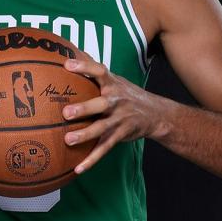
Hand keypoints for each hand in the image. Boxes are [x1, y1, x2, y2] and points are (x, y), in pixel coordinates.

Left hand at [61, 49, 166, 174]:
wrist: (156, 114)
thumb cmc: (127, 94)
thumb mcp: (116, 79)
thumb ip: (94, 70)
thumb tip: (71, 52)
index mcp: (113, 84)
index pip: (99, 71)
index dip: (84, 67)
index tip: (67, 64)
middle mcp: (116, 101)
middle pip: (100, 104)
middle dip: (84, 108)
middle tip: (65, 112)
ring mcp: (120, 119)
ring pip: (102, 128)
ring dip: (85, 135)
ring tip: (68, 140)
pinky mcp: (121, 135)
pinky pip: (105, 148)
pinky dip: (91, 159)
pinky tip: (78, 168)